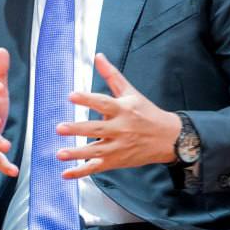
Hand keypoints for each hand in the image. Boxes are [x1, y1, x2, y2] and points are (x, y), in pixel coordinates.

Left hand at [56, 53, 180, 179]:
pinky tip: (66, 173)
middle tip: (60, 128)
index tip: (72, 95)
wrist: (169, 138)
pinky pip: (96, 168)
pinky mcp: (116, 161)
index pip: (103, 103)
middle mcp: (120, 129)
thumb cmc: (147, 113)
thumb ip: (112, 76)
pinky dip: (81, 172)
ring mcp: (118, 147)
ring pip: (95, 151)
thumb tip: (98, 56)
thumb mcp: (131, 92)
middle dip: (77, 129)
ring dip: (76, 153)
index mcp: (123, 110)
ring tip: (60, 153)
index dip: (87, 99)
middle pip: (96, 129)